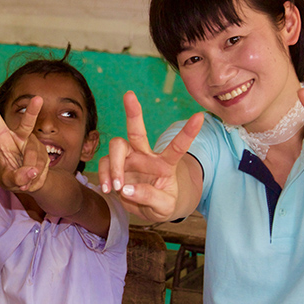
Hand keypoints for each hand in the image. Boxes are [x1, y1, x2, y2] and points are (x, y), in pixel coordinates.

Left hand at [0, 84, 47, 191]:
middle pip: (26, 123)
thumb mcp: (8, 181)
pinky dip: (37, 178)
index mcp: (3, 138)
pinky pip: (42, 167)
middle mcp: (20, 136)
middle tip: (38, 99)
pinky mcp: (46, 152)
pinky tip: (32, 179)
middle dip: (33, 111)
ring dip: (29, 173)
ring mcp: (35, 143)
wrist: (30, 183)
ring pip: (34, 157)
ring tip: (24, 180)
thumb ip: (16, 178)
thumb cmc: (12, 177)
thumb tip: (32, 171)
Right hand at [99, 91, 202, 221]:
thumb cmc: (163, 203)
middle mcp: (146, 156)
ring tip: (116, 187)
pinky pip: (105, 164)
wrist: (151, 208)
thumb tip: (126, 189)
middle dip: (133, 112)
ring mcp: (129, 159)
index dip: (188, 132)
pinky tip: (108, 189)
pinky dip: (104, 176)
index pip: (177, 147)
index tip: (199, 116)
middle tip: (129, 95)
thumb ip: (149, 197)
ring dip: (114, 166)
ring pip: (117, 146)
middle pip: (137, 131)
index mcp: (165, 163)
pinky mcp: (115, 166)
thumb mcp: (164, 207)